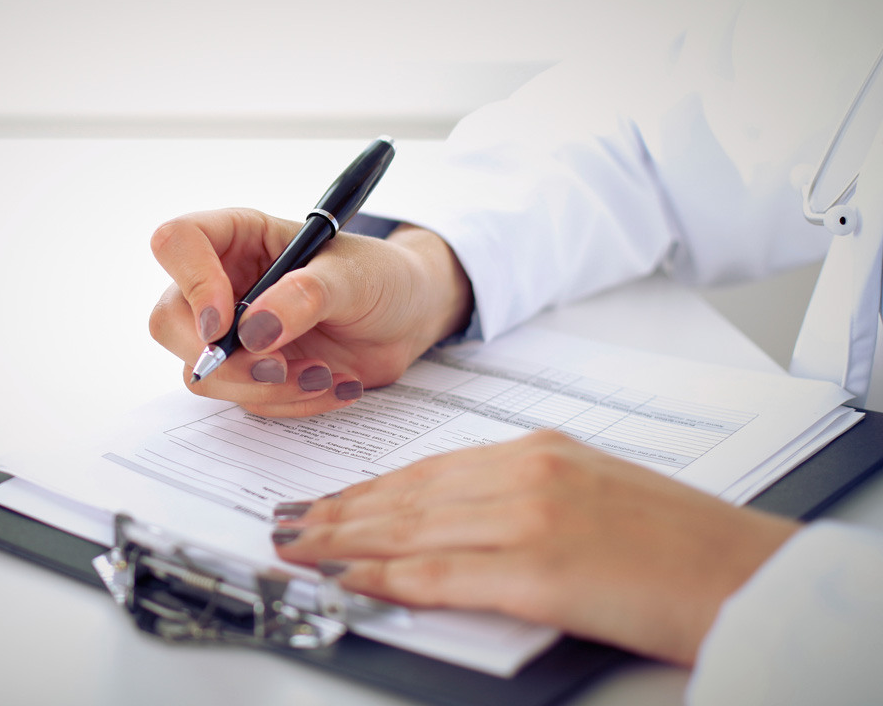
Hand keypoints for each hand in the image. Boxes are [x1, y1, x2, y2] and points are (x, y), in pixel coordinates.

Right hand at [149, 209, 473, 416]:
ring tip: (326, 375)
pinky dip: (291, 402)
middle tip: (281, 367)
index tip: (227, 323)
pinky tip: (334, 383)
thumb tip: (253, 332)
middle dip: (224, 359)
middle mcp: (222, 283)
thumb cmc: (380, 276)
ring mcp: (232, 333)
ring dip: (265, 387)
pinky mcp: (251, 372)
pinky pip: (245, 400)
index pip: (177, 243)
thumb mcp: (353, 275)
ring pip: (204, 373)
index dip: (191, 283)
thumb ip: (305, 296)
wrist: (408, 319)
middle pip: (170, 323)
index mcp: (237, 238)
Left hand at [270, 431, 799, 665]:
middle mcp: (524, 473)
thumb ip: (521, 490)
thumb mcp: (590, 488)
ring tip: (297, 549)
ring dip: (342, 542)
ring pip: (409, 528)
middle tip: (288, 524)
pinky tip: (348, 580)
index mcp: (536, 450)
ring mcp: (527, 518)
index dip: (366, 488)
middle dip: (337, 512)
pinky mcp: (537, 569)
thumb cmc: (674, 539)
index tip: (327, 500)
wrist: (743, 571)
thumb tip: (455, 516)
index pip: (427, 468)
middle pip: (406, 494)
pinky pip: (440, 573)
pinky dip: (385, 578)